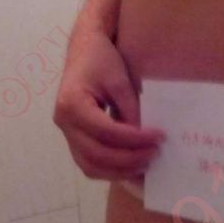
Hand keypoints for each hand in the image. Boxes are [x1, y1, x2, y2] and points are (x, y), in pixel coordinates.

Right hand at [53, 30, 164, 180]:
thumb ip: (130, 110)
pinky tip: (130, 166)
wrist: (84, 51)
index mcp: (72, 105)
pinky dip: (109, 169)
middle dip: (128, 159)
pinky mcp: (73, 138)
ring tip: (145, 165)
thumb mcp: (120, 81)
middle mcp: (64, 122)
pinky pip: (88, 162)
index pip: (106, 132)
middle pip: (96, 155)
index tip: (159, 137)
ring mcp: (66, 133)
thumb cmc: (101, 60)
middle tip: (155, 154)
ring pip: (89, 165)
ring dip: (118, 171)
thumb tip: (143, 140)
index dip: (134, 139)